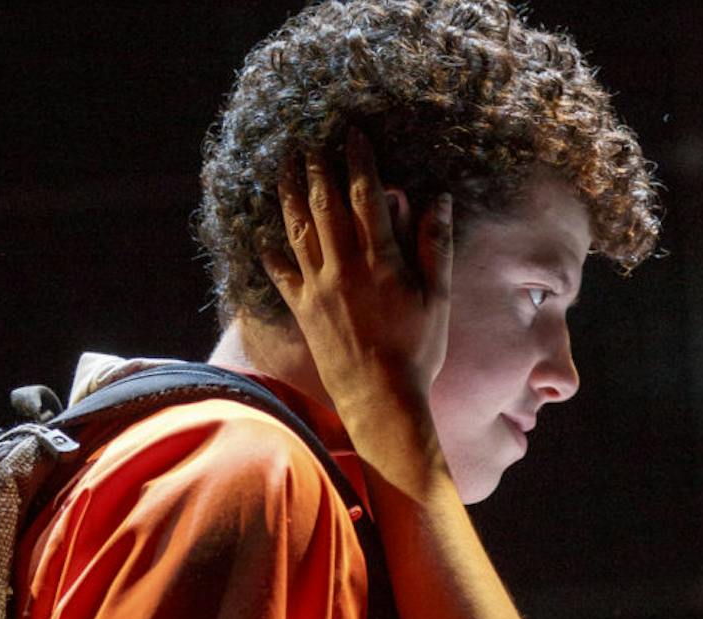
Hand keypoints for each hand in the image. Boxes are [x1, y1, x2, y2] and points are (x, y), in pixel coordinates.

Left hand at [262, 129, 452, 455]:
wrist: (381, 400)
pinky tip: (263, 238)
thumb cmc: (417, 352)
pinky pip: (281, 274)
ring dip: (289, 195)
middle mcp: (344, 267)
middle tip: (309, 142)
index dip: (358, 162)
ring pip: (298, 231)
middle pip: (325, 205)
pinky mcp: (304, 311)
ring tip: (284, 168)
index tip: (353, 135)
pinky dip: (271, 253)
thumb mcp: (437, 299)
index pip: (367, 196)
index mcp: (380, 260)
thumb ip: (434, 246)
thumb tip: (439, 200)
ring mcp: (319, 288)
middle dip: (316, 169)